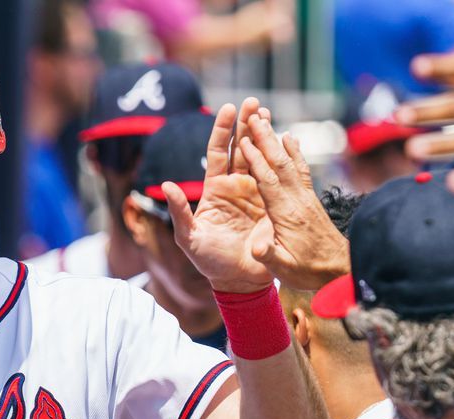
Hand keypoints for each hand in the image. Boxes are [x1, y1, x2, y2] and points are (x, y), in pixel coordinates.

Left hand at [169, 98, 272, 293]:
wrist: (238, 281)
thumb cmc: (208, 260)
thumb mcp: (188, 237)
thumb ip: (179, 211)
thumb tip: (165, 184)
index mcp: (215, 189)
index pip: (219, 153)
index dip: (223, 130)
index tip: (229, 107)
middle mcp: (236, 186)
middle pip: (242, 147)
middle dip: (247, 123)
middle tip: (254, 101)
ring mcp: (257, 194)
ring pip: (261, 157)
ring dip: (265, 134)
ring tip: (270, 112)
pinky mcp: (274, 205)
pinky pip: (279, 178)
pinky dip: (282, 158)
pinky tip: (287, 141)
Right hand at [238, 114, 350, 288]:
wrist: (341, 270)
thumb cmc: (309, 271)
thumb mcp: (285, 270)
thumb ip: (269, 256)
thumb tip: (257, 248)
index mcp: (286, 215)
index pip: (268, 181)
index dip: (256, 160)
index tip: (243, 140)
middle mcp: (297, 200)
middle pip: (278, 162)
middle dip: (265, 138)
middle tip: (252, 115)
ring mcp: (305, 197)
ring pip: (288, 161)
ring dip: (275, 138)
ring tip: (264, 118)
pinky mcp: (310, 199)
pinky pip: (300, 169)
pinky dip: (294, 150)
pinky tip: (289, 137)